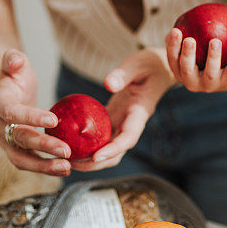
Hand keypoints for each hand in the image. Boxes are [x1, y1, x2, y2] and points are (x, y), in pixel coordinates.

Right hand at [0, 49, 71, 176]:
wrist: (4, 90)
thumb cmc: (13, 75)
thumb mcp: (13, 61)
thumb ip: (12, 59)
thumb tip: (15, 59)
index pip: (12, 113)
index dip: (30, 117)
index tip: (53, 120)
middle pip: (19, 139)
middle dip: (43, 146)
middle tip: (66, 151)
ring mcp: (6, 141)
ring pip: (22, 159)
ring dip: (44, 166)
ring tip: (67, 167)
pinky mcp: (16, 150)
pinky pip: (29, 162)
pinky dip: (45, 167)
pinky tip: (66, 167)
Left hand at [70, 48, 174, 171]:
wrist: (160, 69)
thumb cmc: (151, 65)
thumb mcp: (138, 64)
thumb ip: (123, 74)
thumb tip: (108, 84)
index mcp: (140, 113)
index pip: (128, 138)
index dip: (113, 150)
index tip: (96, 157)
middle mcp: (132, 123)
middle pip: (116, 152)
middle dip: (96, 162)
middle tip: (72, 163)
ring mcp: (123, 123)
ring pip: (108, 148)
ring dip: (89, 157)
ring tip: (67, 157)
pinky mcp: (115, 119)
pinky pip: (101, 136)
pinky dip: (87, 142)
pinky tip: (69, 141)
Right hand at [164, 29, 226, 91]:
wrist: (226, 73)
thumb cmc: (204, 55)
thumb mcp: (194, 47)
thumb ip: (185, 36)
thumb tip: (179, 21)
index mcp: (180, 72)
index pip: (173, 59)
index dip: (172, 46)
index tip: (176, 30)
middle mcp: (192, 83)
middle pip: (187, 69)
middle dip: (187, 55)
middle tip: (190, 40)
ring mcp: (210, 85)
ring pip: (210, 73)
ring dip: (212, 57)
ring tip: (215, 41)